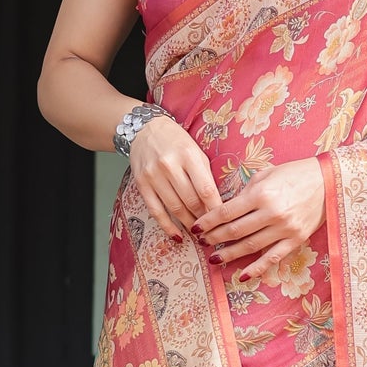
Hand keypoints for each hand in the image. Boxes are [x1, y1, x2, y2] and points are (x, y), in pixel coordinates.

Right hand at [127, 116, 221, 239]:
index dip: (216, 209)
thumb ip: (206, 176)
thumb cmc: (177, 142)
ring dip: (189, 224)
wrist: (145, 130)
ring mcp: (153, 176)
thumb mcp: (196, 152)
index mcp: (188, 155)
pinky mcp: (142, 185)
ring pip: (175, 208)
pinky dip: (167, 226)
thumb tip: (217, 206)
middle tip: (214, 231)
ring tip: (199, 233)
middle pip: (191, 201)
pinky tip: (177, 236)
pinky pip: (156, 211)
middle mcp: (169, 166)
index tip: (224, 221)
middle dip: (204, 219)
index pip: (206, 189)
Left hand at [194, 158, 325, 284]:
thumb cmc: (295, 174)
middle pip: (234, 231)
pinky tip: (241, 276)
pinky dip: (256, 268)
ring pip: (250, 247)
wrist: (329, 182)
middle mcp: (271, 213)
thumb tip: (226, 208)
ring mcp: (284, 229)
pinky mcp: (295, 240)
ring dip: (229, 254)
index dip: (207, 222)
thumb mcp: (266, 174)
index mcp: (261, 194)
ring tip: (214, 258)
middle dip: (214, 238)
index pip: (226, 212)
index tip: (195, 227)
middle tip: (202, 242)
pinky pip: (272, 258)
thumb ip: (246, 191)